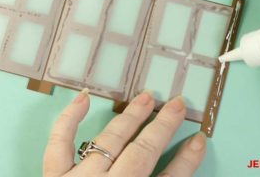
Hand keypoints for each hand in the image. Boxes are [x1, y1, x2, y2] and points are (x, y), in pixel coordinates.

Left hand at [44, 90, 206, 176]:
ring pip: (110, 141)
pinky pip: (60, 142)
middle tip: (177, 104)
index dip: (186, 161)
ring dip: (131, 117)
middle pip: (143, 153)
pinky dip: (70, 118)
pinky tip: (85, 97)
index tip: (199, 141)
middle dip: (163, 127)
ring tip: (147, 97)